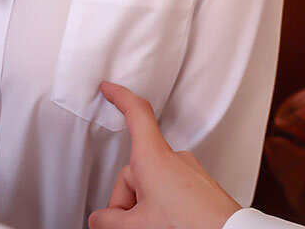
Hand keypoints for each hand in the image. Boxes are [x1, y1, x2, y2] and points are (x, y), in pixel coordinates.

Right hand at [88, 82, 240, 228]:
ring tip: (154, 227)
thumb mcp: (137, 225)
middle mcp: (173, 159)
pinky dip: (164, 207)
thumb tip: (101, 220)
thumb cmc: (189, 225)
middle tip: (129, 225)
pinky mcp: (202, 189)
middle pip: (136, 168)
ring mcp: (190, 173)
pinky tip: (169, 224)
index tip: (107, 88)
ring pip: (154, 183)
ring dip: (145, 206)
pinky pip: (172, 191)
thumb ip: (110, 221)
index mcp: (153, 157)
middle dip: (127, 198)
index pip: (135, 112)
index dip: (119, 96)